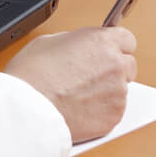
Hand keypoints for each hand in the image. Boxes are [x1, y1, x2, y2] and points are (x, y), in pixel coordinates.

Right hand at [4, 27, 137, 143]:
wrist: (27, 108)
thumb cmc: (32, 75)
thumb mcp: (49, 42)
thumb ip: (76, 42)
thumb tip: (81, 47)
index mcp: (102, 41)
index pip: (127, 39)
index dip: (114, 46)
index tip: (107, 52)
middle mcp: (116, 65)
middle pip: (128, 65)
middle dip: (114, 69)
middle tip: (90, 76)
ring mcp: (118, 93)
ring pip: (121, 90)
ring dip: (106, 92)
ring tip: (79, 95)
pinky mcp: (114, 117)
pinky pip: (114, 111)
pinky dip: (101, 111)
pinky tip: (80, 109)